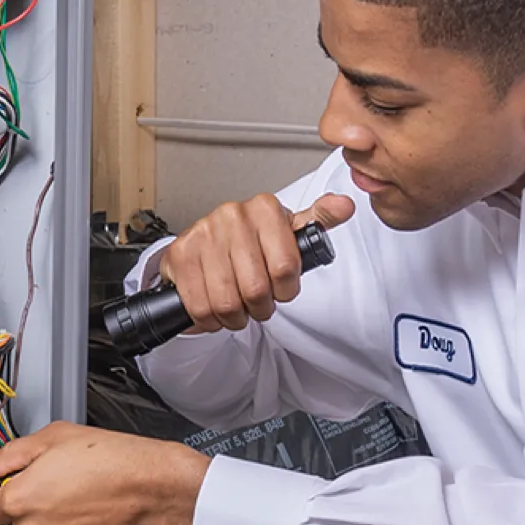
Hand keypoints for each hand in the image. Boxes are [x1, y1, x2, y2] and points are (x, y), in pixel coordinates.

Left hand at [0, 421, 210, 524]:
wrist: (153, 486)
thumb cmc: (112, 459)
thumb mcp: (56, 436)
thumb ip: (14, 452)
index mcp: (20, 500)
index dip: (1, 491)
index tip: (13, 482)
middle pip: (17, 522)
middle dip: (31, 503)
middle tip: (56, 478)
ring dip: (54, 517)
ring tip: (81, 490)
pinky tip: (93, 506)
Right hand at [159, 192, 354, 332]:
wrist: (203, 246)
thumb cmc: (250, 243)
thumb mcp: (288, 231)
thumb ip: (319, 220)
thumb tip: (345, 205)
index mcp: (264, 208)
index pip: (286, 266)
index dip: (286, 289)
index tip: (282, 288)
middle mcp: (232, 215)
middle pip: (256, 289)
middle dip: (260, 307)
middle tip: (258, 302)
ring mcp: (203, 234)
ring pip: (227, 302)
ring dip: (235, 316)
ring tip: (238, 306)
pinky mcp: (180, 256)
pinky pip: (201, 307)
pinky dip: (210, 319)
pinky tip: (215, 308)